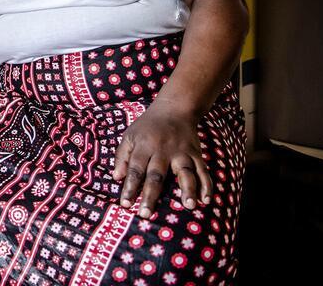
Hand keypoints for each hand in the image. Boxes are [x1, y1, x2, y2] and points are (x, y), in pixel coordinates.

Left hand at [113, 99, 211, 217]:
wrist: (175, 109)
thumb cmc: (147, 126)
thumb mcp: (129, 136)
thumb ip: (122, 156)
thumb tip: (116, 178)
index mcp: (144, 146)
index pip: (135, 169)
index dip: (130, 187)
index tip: (125, 204)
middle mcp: (163, 150)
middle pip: (157, 175)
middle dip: (150, 195)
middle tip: (146, 213)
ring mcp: (182, 152)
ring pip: (185, 172)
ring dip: (187, 190)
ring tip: (188, 206)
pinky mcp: (196, 154)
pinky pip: (203, 171)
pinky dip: (206, 185)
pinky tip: (205, 200)